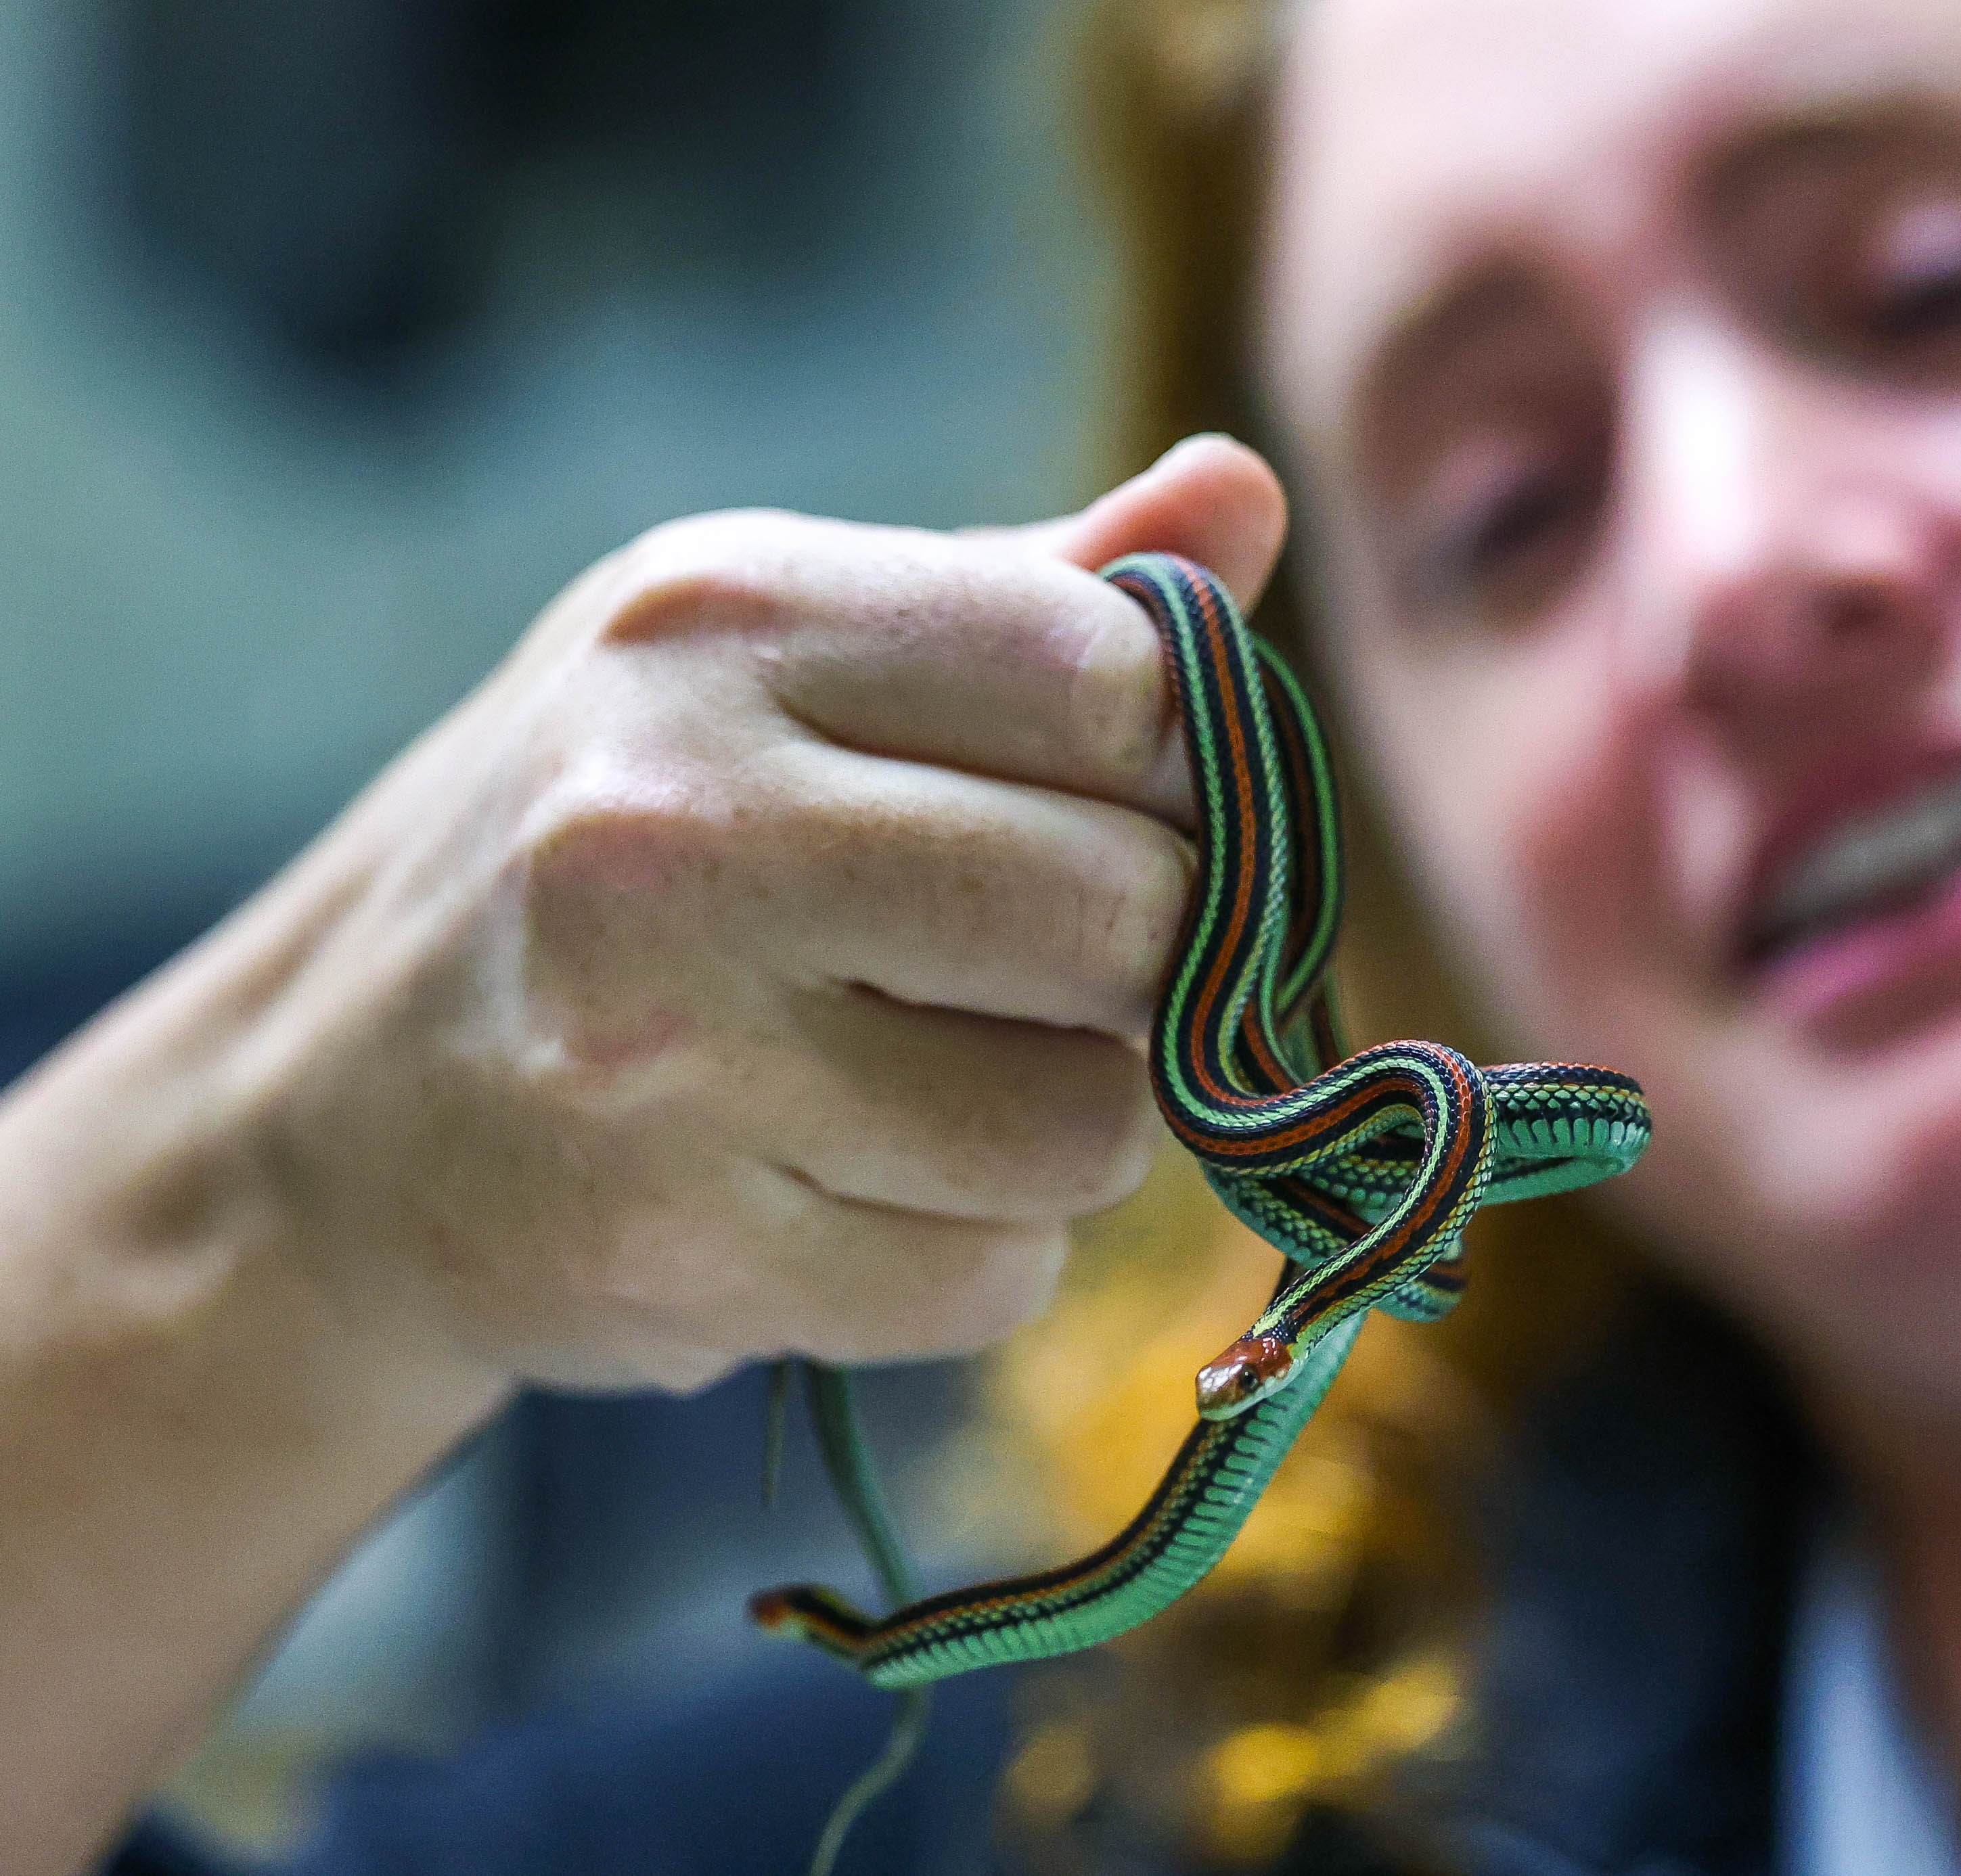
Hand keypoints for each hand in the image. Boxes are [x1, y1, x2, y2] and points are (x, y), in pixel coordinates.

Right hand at [243, 436, 1288, 1390]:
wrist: (319, 1114)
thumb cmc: (608, 847)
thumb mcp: (776, 658)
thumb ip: (1027, 595)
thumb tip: (1245, 500)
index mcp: (726, 619)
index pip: (1116, 679)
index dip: (1181, 771)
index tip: (1126, 814)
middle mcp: (673, 815)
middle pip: (1129, 911)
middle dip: (1146, 967)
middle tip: (1055, 975)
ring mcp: (658, 1047)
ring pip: (1088, 1124)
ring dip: (1068, 1128)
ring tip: (938, 1085)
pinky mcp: (668, 1248)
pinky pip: (990, 1279)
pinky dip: (971, 1256)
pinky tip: (852, 1190)